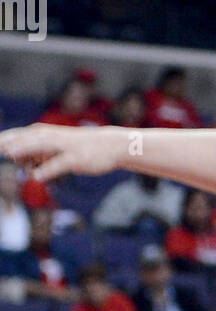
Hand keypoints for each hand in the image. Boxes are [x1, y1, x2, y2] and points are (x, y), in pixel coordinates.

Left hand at [0, 124, 121, 180]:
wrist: (110, 146)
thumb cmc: (81, 147)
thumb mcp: (57, 148)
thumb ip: (38, 153)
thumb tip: (16, 159)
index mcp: (50, 134)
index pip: (24, 134)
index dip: (9, 137)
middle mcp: (55, 137)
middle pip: (29, 138)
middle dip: (12, 141)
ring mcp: (66, 147)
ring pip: (42, 146)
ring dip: (26, 149)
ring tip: (9, 154)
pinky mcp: (76, 159)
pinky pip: (59, 165)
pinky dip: (47, 170)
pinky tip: (36, 177)